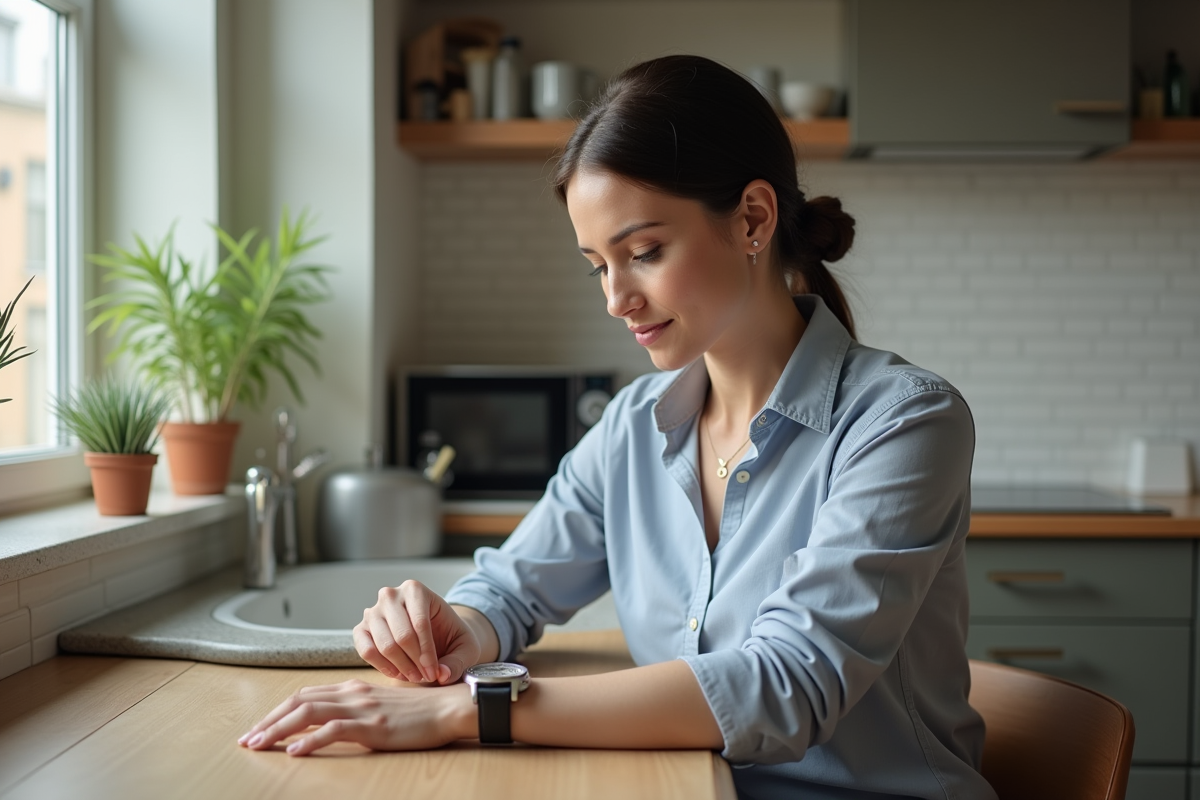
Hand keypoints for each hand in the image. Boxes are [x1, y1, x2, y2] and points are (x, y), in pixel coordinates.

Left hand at [237, 678, 472, 755]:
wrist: (448, 707)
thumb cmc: (419, 711)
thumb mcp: (380, 706)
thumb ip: (355, 710)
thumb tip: (328, 725)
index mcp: (352, 688)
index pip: (304, 695)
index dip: (277, 711)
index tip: (258, 728)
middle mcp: (352, 693)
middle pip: (299, 701)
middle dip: (268, 720)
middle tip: (247, 740)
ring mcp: (362, 708)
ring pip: (309, 713)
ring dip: (279, 729)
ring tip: (259, 745)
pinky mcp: (374, 726)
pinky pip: (335, 731)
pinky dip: (311, 741)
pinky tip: (295, 753)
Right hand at [353, 580, 481, 683]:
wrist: (436, 633)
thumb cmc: (451, 636)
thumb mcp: (465, 647)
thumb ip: (457, 661)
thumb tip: (443, 675)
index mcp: (416, 590)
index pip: (420, 623)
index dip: (427, 652)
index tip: (435, 672)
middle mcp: (391, 595)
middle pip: (401, 635)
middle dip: (415, 662)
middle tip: (427, 677)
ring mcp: (373, 611)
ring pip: (383, 645)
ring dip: (401, 667)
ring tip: (416, 676)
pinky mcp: (362, 628)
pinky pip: (367, 651)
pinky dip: (383, 666)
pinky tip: (399, 673)